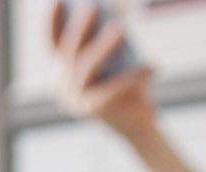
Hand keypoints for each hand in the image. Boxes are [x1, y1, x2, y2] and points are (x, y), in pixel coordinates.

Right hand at [50, 4, 155, 139]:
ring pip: (87, 68)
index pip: (52, 43)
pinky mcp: (95, 110)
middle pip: (69, 52)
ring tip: (121, 28)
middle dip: (80, 28)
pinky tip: (152, 64)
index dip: (53, 21)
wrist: (136, 125)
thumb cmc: (126, 86)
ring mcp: (77, 99)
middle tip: (92, 7)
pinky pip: (114, 87)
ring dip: (103, 47)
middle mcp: (63, 86)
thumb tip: (110, 18)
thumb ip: (106, 43)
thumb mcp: (114, 62)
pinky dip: (135, 75)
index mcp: (62, 72)